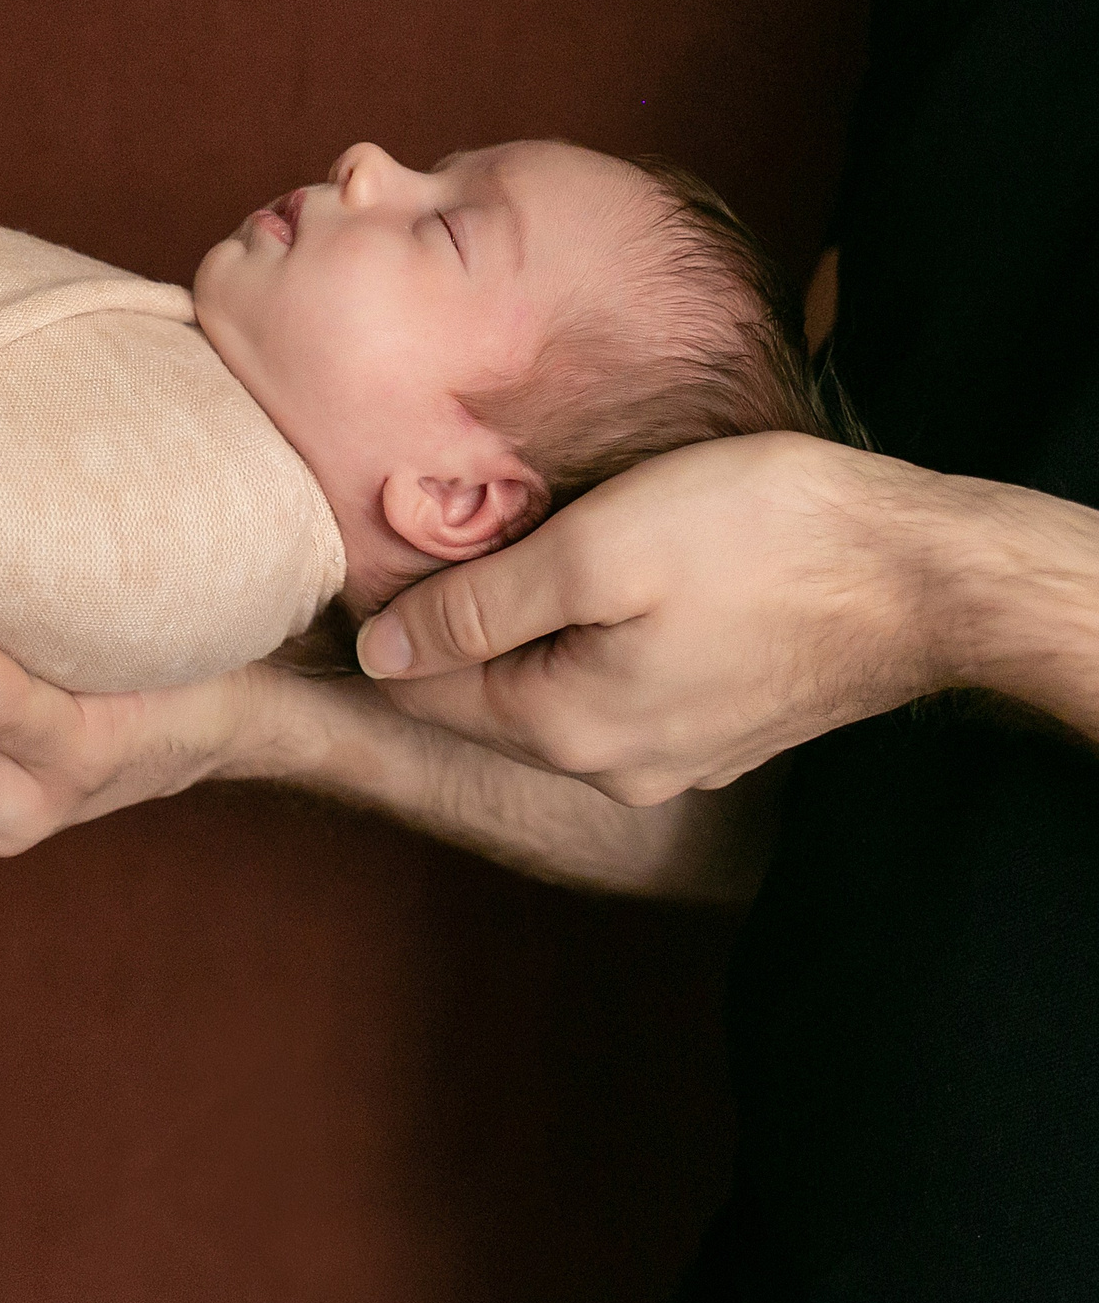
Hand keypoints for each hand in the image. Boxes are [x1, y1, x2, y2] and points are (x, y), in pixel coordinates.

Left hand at [355, 431, 954, 804]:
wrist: (924, 574)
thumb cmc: (759, 538)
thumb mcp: (595, 550)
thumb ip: (478, 606)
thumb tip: (377, 651)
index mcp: (564, 728)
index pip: (418, 690)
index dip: (388, 620)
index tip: (385, 549)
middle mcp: (611, 768)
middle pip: (481, 696)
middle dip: (455, 626)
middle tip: (451, 534)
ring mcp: (672, 758)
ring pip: (548, 692)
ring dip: (524, 631)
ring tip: (526, 550)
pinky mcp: (719, 729)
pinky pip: (613, 689)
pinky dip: (589, 641)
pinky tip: (607, 586)